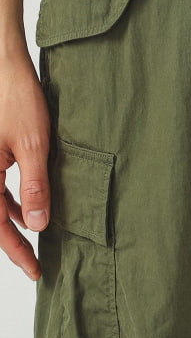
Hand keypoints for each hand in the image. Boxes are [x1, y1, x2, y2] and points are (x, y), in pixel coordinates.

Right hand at [0, 46, 50, 279]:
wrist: (4, 67)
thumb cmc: (16, 99)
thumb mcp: (33, 145)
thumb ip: (35, 186)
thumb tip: (39, 225)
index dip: (16, 251)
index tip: (35, 270)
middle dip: (14, 241)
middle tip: (37, 262)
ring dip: (14, 220)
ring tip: (37, 237)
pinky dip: (13, 200)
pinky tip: (30, 207)